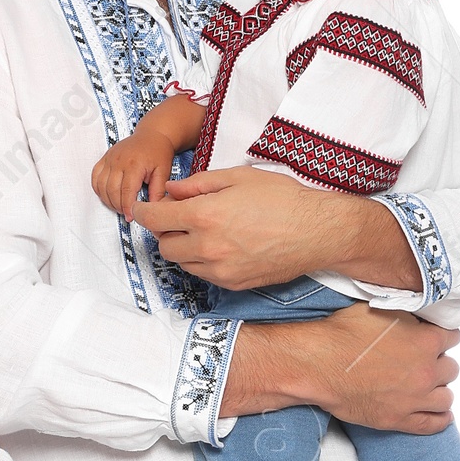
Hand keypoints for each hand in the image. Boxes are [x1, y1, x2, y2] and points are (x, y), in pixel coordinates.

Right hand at [91, 120, 178, 221]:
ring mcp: (110, 158)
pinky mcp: (105, 158)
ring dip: (108, 200)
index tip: (131, 217)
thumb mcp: (163, 172)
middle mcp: (119, 160)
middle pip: (111, 190)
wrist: (152, 134)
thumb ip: (158, 192)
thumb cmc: (158, 152)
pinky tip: (108, 195)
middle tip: (126, 212)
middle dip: (118, 206)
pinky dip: (99, 189)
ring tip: (118, 206)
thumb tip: (151, 210)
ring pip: (101, 186)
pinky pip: (95, 177)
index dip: (127, 207)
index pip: (126, 191)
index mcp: (134, 164)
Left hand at [152, 167, 420, 292]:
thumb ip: (199, 184)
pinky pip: (203, 275)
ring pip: (182, 263)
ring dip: (182, 247)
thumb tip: (172, 190)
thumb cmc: (282, 198)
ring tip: (202, 230)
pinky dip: (201, 261)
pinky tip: (219, 245)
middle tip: (178, 216)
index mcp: (205, 215)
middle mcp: (207, 246)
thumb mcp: (239, 177)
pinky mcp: (232, 284)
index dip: (143, 212)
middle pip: (164, 245)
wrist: (317, 231)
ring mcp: (219, 270)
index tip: (142, 208)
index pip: (154, 219)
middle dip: (165, 230)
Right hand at [222, 308, 458, 431]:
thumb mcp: (380, 309)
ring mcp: (415, 399)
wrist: (319, 365)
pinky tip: (441, 415)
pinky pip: (432, 424)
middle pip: (451, 368)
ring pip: (446, 398)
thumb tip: (416, 319)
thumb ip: (407, 316)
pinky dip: (440, 419)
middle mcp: (427, 371)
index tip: (433, 339)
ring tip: (428, 386)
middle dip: (438, 363)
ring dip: (439, 390)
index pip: (453, 338)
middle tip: (423, 362)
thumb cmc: (343, 334)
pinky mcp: (399, 419)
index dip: (441, 337)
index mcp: (426, 341)